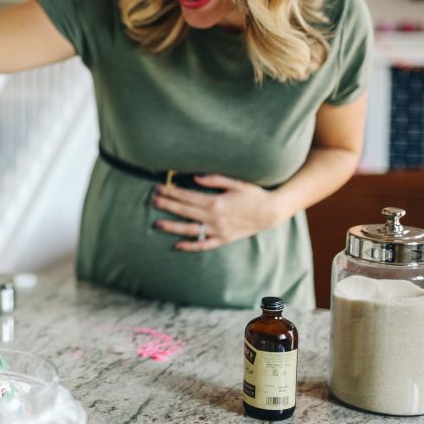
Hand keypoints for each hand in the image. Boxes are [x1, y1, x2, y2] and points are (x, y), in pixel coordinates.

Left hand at [152, 174, 281, 251]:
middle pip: (185, 211)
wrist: (272, 213)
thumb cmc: (254, 194)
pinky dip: (190, 246)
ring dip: (172, 226)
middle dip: (167, 205)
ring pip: (190, 229)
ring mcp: (218, 231)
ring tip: (157, 224)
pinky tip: (177, 246)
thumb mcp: (236, 182)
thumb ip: (214, 179)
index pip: (187, 196)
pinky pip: (204, 245)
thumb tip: (194, 177)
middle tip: (152, 201)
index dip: (171, 192)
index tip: (159, 188)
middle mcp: (214, 218)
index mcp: (216, 202)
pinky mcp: (223, 240)